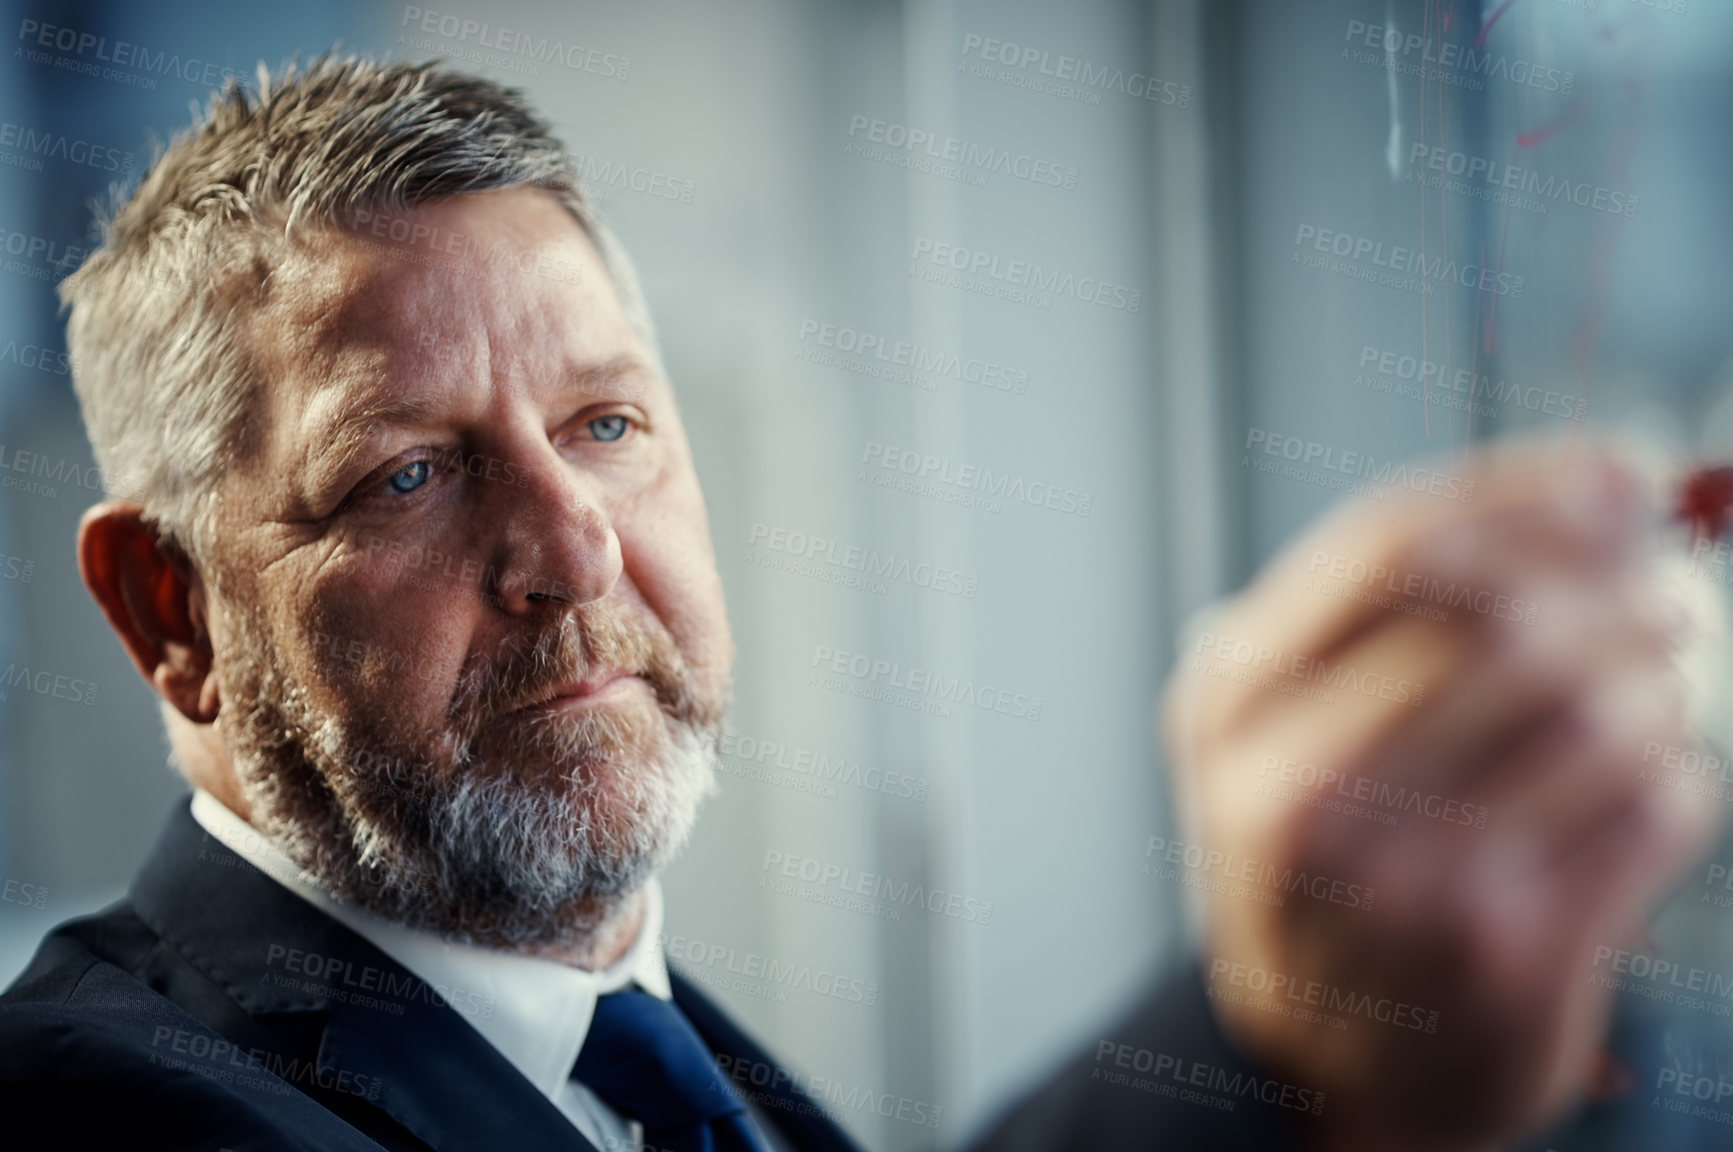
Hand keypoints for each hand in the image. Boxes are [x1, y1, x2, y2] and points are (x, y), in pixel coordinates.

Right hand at [1161, 439, 1724, 1150]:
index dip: (1526, 491)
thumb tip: (1604, 478)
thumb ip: (1386, 603)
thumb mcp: (1287, 719)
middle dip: (1619, 589)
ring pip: (1603, 713)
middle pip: (1508, 623)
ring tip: (1651, 694)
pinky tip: (1639, 789)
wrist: (1327, 1058)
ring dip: (1659, 687)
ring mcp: (1398, 882)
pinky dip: (1678, 775)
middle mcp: (1296, 789)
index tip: (1623, 474)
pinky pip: (1657, 808)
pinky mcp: (1504, 958)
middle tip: (1669, 595)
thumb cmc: (1325, 851)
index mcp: (1231, 703)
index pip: (1391, 549)